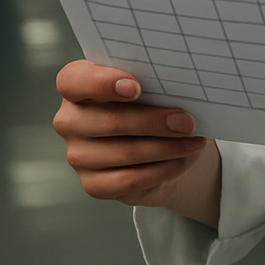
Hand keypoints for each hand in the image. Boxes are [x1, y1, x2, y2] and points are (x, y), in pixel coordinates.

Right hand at [54, 60, 220, 226]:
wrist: (155, 139)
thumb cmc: (151, 99)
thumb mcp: (150, 83)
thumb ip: (154, 80)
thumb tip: (183, 86)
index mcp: (76, 84)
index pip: (74, 80)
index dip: (102, 83)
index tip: (137, 87)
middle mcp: (70, 120)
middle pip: (109, 120)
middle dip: (153, 121)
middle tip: (187, 121)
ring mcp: (78, 155)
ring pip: (124, 152)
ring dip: (166, 148)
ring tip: (194, 142)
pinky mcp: (93, 184)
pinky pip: (129, 180)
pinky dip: (163, 169)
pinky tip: (184, 160)